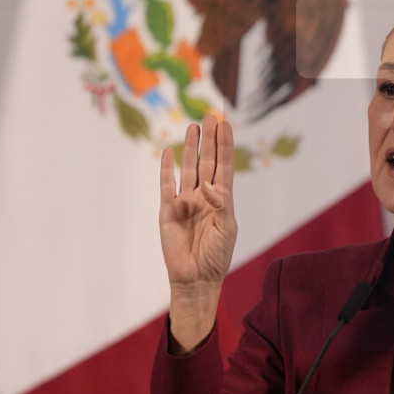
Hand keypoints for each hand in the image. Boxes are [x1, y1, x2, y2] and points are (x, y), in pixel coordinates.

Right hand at [159, 114, 236, 351]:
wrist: (195, 278)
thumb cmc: (216, 255)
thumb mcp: (226, 228)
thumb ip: (220, 204)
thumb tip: (209, 185)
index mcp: (223, 199)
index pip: (225, 165)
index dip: (225, 145)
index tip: (227, 124)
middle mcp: (205, 196)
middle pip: (207, 161)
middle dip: (209, 139)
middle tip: (211, 116)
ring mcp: (186, 201)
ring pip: (188, 169)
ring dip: (191, 148)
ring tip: (194, 127)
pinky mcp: (168, 210)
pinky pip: (166, 186)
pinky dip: (167, 170)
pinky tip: (169, 153)